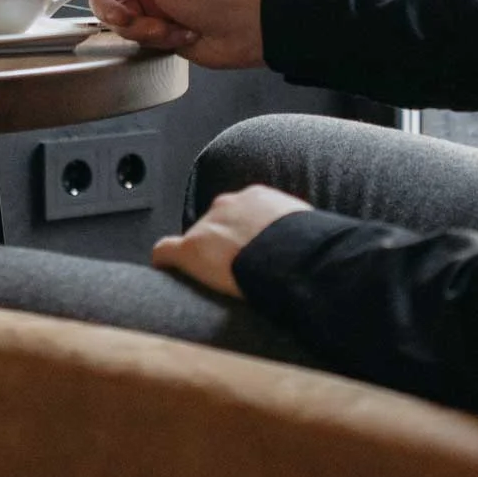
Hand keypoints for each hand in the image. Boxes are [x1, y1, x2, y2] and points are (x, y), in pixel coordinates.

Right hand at [72, 0, 267, 68]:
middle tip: (127, 19)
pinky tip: (179, 34)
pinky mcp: (160, 26)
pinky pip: (139, 34)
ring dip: (141, 27)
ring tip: (166, 29)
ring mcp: (154, 1)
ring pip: (121, 16)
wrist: (245, 31)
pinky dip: (156, 37)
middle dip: (114, 9)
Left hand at [151, 184, 311, 297]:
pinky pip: (165, 252)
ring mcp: (206, 227)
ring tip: (213, 278)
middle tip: (235, 267)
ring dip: (203, 255)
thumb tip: (312, 251)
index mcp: (257, 198)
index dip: (241, 232)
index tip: (248, 247)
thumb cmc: (308, 248)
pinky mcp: (190, 250)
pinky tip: (165, 271)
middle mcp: (227, 205)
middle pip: (216, 223)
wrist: (290, 257)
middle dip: (222, 242)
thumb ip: (298, 235)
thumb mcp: (310, 232)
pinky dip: (164, 261)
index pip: (240, 212)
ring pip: (195, 239)